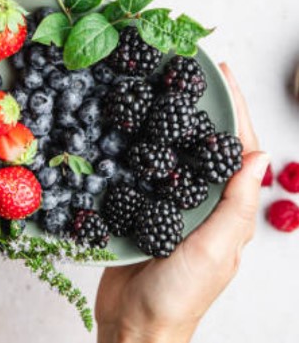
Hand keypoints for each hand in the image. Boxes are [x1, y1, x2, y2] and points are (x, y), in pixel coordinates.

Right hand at [95, 64, 268, 342]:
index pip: (237, 150)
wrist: (136, 324)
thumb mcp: (213, 250)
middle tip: (188, 72)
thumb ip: (234, 206)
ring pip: (174, 156)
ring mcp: (172, 209)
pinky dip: (142, 150)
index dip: (234, 109)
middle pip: (206, 145)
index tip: (222, 73)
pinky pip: (144, 175)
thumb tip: (258, 156)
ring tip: (161, 91)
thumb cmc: (179, 295)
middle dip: (203, 107)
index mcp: (227, 211)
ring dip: (171, 122)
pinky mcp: (142, 213)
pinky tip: (131, 132)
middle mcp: (202, 205)